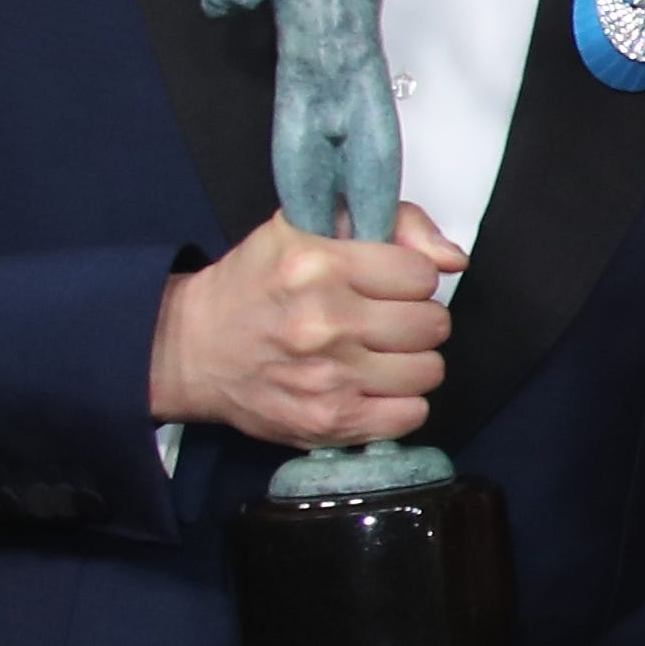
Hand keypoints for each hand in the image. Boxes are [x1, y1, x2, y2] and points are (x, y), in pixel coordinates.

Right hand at [149, 206, 468, 449]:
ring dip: (410, 362)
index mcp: (319, 266)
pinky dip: (399, 402)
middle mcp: (325, 323)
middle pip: (432, 324)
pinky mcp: (327, 421)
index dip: (411, 278)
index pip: (422, 274)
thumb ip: (392, 224)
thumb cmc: (253, 285)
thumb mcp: (306, 227)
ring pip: (429, 370)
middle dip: (414, 319)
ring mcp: (327, 378)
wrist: (191, 348)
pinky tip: (371, 386)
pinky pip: (410, 415)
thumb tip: (453, 259)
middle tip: (383, 320)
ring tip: (376, 353)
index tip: (388, 283)